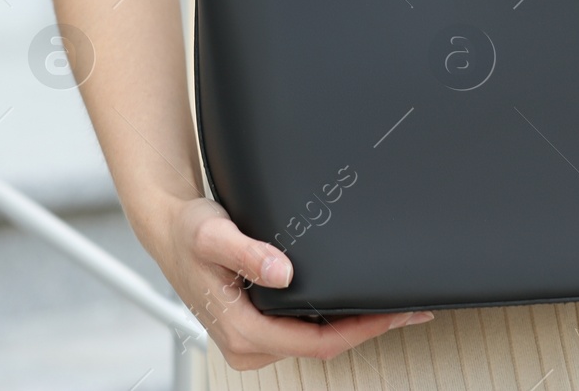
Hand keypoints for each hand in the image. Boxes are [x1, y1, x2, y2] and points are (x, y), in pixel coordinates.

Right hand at [157, 197, 432, 369]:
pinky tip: (355, 305)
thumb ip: (246, 251)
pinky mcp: (258, 331)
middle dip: (367, 329)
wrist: (169, 231)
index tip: (393, 313)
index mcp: (240, 332)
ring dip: (353, 327)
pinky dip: (334, 321)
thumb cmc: (188, 232)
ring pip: (316, 343)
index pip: (316, 342)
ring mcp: (253, 342)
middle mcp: (246, 346)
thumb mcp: (212, 234)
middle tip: (409, 310)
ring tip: (392, 307)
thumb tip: (282, 271)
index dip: (361, 329)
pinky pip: (305, 334)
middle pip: (322, 346)